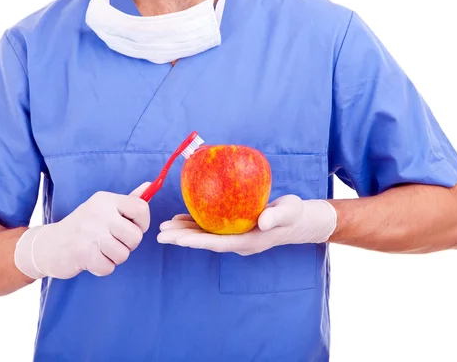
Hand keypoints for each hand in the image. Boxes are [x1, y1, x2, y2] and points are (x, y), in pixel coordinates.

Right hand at [15, 183, 150, 278]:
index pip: (141, 208)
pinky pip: (109, 267)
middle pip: (135, 236)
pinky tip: (92, 259)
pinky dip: (102, 268)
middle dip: (128, 245)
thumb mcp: (103, 208)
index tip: (132, 228)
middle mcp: (99, 213)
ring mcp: (90, 232)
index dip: (142, 223)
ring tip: (101, 250)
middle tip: (113, 243)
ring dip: (114, 258)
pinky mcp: (83, 252)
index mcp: (106, 200)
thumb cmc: (82, 227)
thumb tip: (149, 186)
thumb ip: (128, 200)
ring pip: (123, 254)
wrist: (48, 245)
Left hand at [157, 195, 336, 255]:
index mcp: (247, 241)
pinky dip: (193, 224)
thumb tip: (262, 222)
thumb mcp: (289, 212)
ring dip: (183, 233)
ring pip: (204, 236)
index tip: (179, 240)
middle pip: (205, 242)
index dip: (197, 242)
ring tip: (163, 229)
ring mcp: (233, 236)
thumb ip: (275, 217)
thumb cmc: (294, 214)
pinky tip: (179, 219)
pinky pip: (209, 227)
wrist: (297, 219)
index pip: (218, 244)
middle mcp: (236, 241)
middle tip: (160, 235)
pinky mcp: (231, 227)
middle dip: (182, 240)